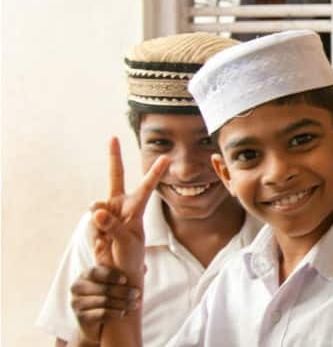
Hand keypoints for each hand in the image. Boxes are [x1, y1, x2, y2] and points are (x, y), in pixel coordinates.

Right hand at [70, 266, 140, 343]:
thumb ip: (126, 273)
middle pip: (102, 288)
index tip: (125, 280)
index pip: (95, 272)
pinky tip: (123, 313)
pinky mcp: (80, 317)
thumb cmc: (107, 297)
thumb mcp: (114, 284)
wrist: (96, 324)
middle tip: (137, 294)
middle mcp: (77, 287)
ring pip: (102, 301)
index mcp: (85, 275)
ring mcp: (76, 303)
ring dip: (121, 303)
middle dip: (122, 291)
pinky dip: (113, 313)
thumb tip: (145, 267)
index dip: (110, 275)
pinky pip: (99, 314)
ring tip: (136, 304)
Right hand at [90, 137, 167, 283]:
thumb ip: (113, 227)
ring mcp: (105, 212)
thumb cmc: (129, 256)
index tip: (166, 157)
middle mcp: (120, 205)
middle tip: (112, 138)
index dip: (155, 172)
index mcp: (136, 208)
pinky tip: (103, 243)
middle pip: (115, 176)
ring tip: (110, 238)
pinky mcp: (93, 222)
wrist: (116, 271)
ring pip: (96, 206)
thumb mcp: (127, 243)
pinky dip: (96, 235)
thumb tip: (95, 210)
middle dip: (113, 157)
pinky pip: (90, 223)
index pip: (147, 187)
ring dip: (102, 223)